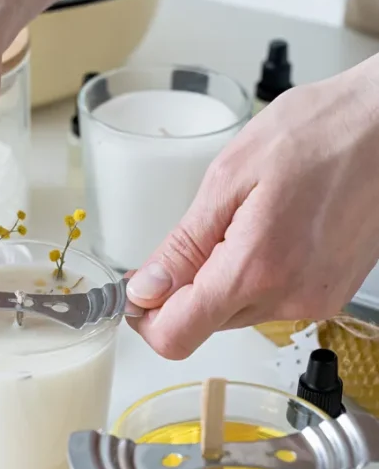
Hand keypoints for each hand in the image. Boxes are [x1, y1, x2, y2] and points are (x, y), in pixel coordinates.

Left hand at [125, 57, 378, 357]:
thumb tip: (145, 289)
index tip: (138, 291)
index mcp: (255, 269)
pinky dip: (258, 275)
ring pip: (238, 313)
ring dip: (224, 280)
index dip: (146, 319)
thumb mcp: (229, 177)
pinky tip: (273, 230)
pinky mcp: (330, 294)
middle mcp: (288, 298)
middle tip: (197, 235)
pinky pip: (272, 301)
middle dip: (185, 291)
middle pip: (205, 324)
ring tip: (246, 221)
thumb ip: (183, 245)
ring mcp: (314, 300)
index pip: (177, 335)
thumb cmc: (319, 132)